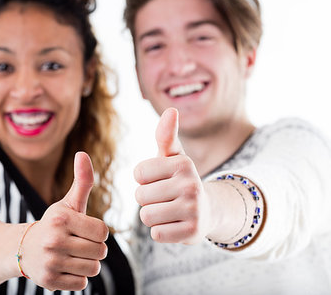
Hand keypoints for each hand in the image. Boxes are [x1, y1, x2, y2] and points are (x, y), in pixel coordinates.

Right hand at [22, 152, 108, 290]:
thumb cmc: (54, 224)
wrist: (23, 248)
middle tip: (78, 244)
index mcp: (62, 219)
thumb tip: (83, 153)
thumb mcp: (68, 203)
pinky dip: (77, 277)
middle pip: (100, 252)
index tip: (84, 229)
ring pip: (93, 269)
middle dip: (93, 248)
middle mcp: (54, 240)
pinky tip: (64, 267)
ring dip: (87, 263)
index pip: (103, 232)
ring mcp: (51, 262)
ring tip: (72, 255)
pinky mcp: (49, 281)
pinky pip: (81, 283)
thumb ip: (82, 180)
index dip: (97, 232)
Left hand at [134, 108, 212, 243]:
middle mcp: (191, 185)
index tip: (158, 179)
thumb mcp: (173, 157)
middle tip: (164, 198)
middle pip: (140, 196)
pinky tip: (174, 225)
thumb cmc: (180, 180)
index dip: (144, 179)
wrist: (207, 210)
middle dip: (147, 199)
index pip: (138, 173)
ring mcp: (194, 210)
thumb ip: (166, 135)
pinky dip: (161, 232)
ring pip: (147, 216)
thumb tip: (171, 109)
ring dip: (152, 216)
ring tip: (168, 211)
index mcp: (183, 164)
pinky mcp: (193, 232)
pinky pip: (157, 234)